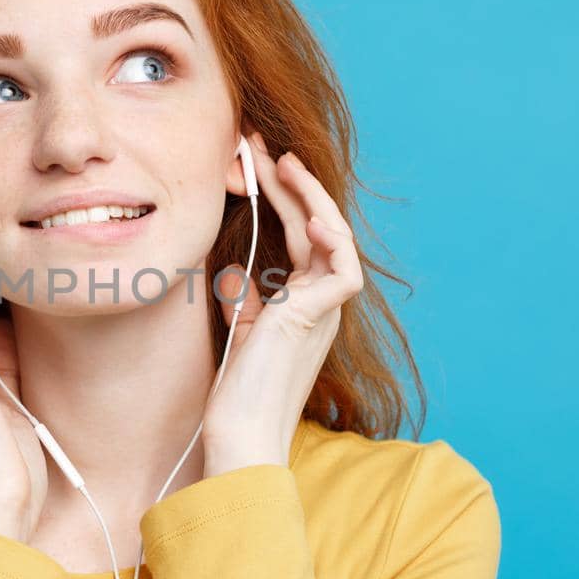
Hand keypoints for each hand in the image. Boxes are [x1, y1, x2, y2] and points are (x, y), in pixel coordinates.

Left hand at [201, 131, 364, 475]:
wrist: (240, 434)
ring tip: (280, 163)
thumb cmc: (238, 393)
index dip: (279, 196)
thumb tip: (234, 269)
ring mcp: (323, 311)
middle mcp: (320, 303)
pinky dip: (334, 241)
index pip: (299, 234)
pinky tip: (314, 216)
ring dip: (309, 197)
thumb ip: (243, 297)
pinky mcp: (318, 320)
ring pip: (333, 238)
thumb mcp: (239, 331)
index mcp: (304, 302)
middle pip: (314, 226)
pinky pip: (343, 272)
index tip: (252, 163)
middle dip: (288, 182)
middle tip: (259, 145)